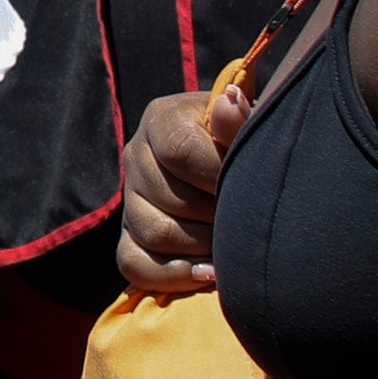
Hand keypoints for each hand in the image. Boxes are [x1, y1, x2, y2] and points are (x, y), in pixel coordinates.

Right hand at [119, 82, 242, 295]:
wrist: (237, 166)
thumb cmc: (247, 142)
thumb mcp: (248, 125)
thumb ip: (241, 120)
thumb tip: (230, 102)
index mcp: (162, 118)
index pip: (178, 151)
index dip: (216, 175)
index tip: (248, 184)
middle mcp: (136, 155)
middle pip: (169, 199)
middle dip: (217, 215)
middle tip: (247, 217)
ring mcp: (129, 200)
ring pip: (155, 234)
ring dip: (203, 246)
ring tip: (234, 242)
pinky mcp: (129, 238)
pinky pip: (135, 266)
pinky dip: (174, 275)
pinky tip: (209, 273)